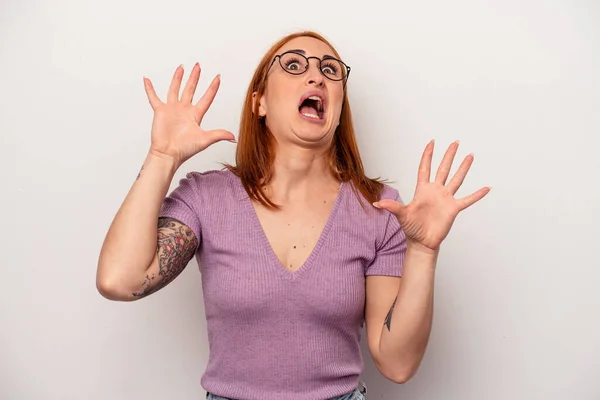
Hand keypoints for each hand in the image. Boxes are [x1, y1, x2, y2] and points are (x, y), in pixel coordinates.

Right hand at [143, 63, 234, 165]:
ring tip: (181, 67)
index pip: (206, 98)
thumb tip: (234, 137)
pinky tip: (147, 80)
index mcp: (195, 115)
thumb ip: (219, 135)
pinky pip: (153, 97)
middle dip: (194, 78)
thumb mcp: (205, 140)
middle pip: (191, 89)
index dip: (212, 88)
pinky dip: (149, 89)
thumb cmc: (185, 149)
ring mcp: (172, 109)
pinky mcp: (160, 111)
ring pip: (175, 89)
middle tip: (198, 66)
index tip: (218, 77)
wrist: (168, 154)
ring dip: (177, 78)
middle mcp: (184, 110)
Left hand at [373, 140, 490, 252]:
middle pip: (443, 169)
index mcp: (422, 190)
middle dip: (449, 156)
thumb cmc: (411, 228)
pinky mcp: (453, 209)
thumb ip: (392, 207)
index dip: (428, 155)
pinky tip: (486, 188)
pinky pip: (467, 200)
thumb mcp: (401, 215)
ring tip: (470, 156)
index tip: (432, 142)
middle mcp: (435, 191)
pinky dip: (477, 195)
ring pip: (456, 179)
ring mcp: (445, 198)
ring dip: (463, 168)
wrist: (422, 242)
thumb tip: (376, 203)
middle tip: (455, 142)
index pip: (425, 168)